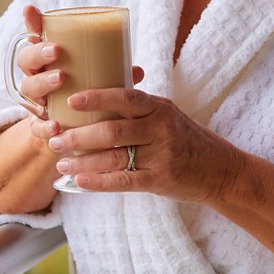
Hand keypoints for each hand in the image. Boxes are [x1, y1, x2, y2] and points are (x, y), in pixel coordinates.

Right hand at [14, 4, 144, 147]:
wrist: (72, 134)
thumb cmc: (86, 96)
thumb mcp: (98, 80)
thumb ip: (112, 74)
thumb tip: (137, 70)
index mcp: (47, 61)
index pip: (34, 37)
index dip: (31, 22)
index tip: (32, 9)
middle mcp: (36, 77)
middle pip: (26, 60)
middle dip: (39, 52)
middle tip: (57, 50)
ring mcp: (35, 101)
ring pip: (28, 88)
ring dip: (42, 82)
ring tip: (61, 79)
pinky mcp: (38, 126)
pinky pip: (35, 125)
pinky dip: (45, 126)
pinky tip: (56, 125)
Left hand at [46, 81, 236, 203]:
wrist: (220, 170)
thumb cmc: (186, 138)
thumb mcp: (167, 114)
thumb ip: (137, 106)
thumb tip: (97, 92)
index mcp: (158, 108)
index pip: (125, 97)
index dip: (97, 97)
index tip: (71, 101)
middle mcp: (160, 129)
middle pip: (112, 130)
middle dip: (78, 135)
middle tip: (54, 138)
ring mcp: (161, 156)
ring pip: (114, 157)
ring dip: (82, 160)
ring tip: (60, 162)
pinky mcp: (160, 180)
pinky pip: (124, 181)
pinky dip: (99, 182)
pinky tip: (79, 181)